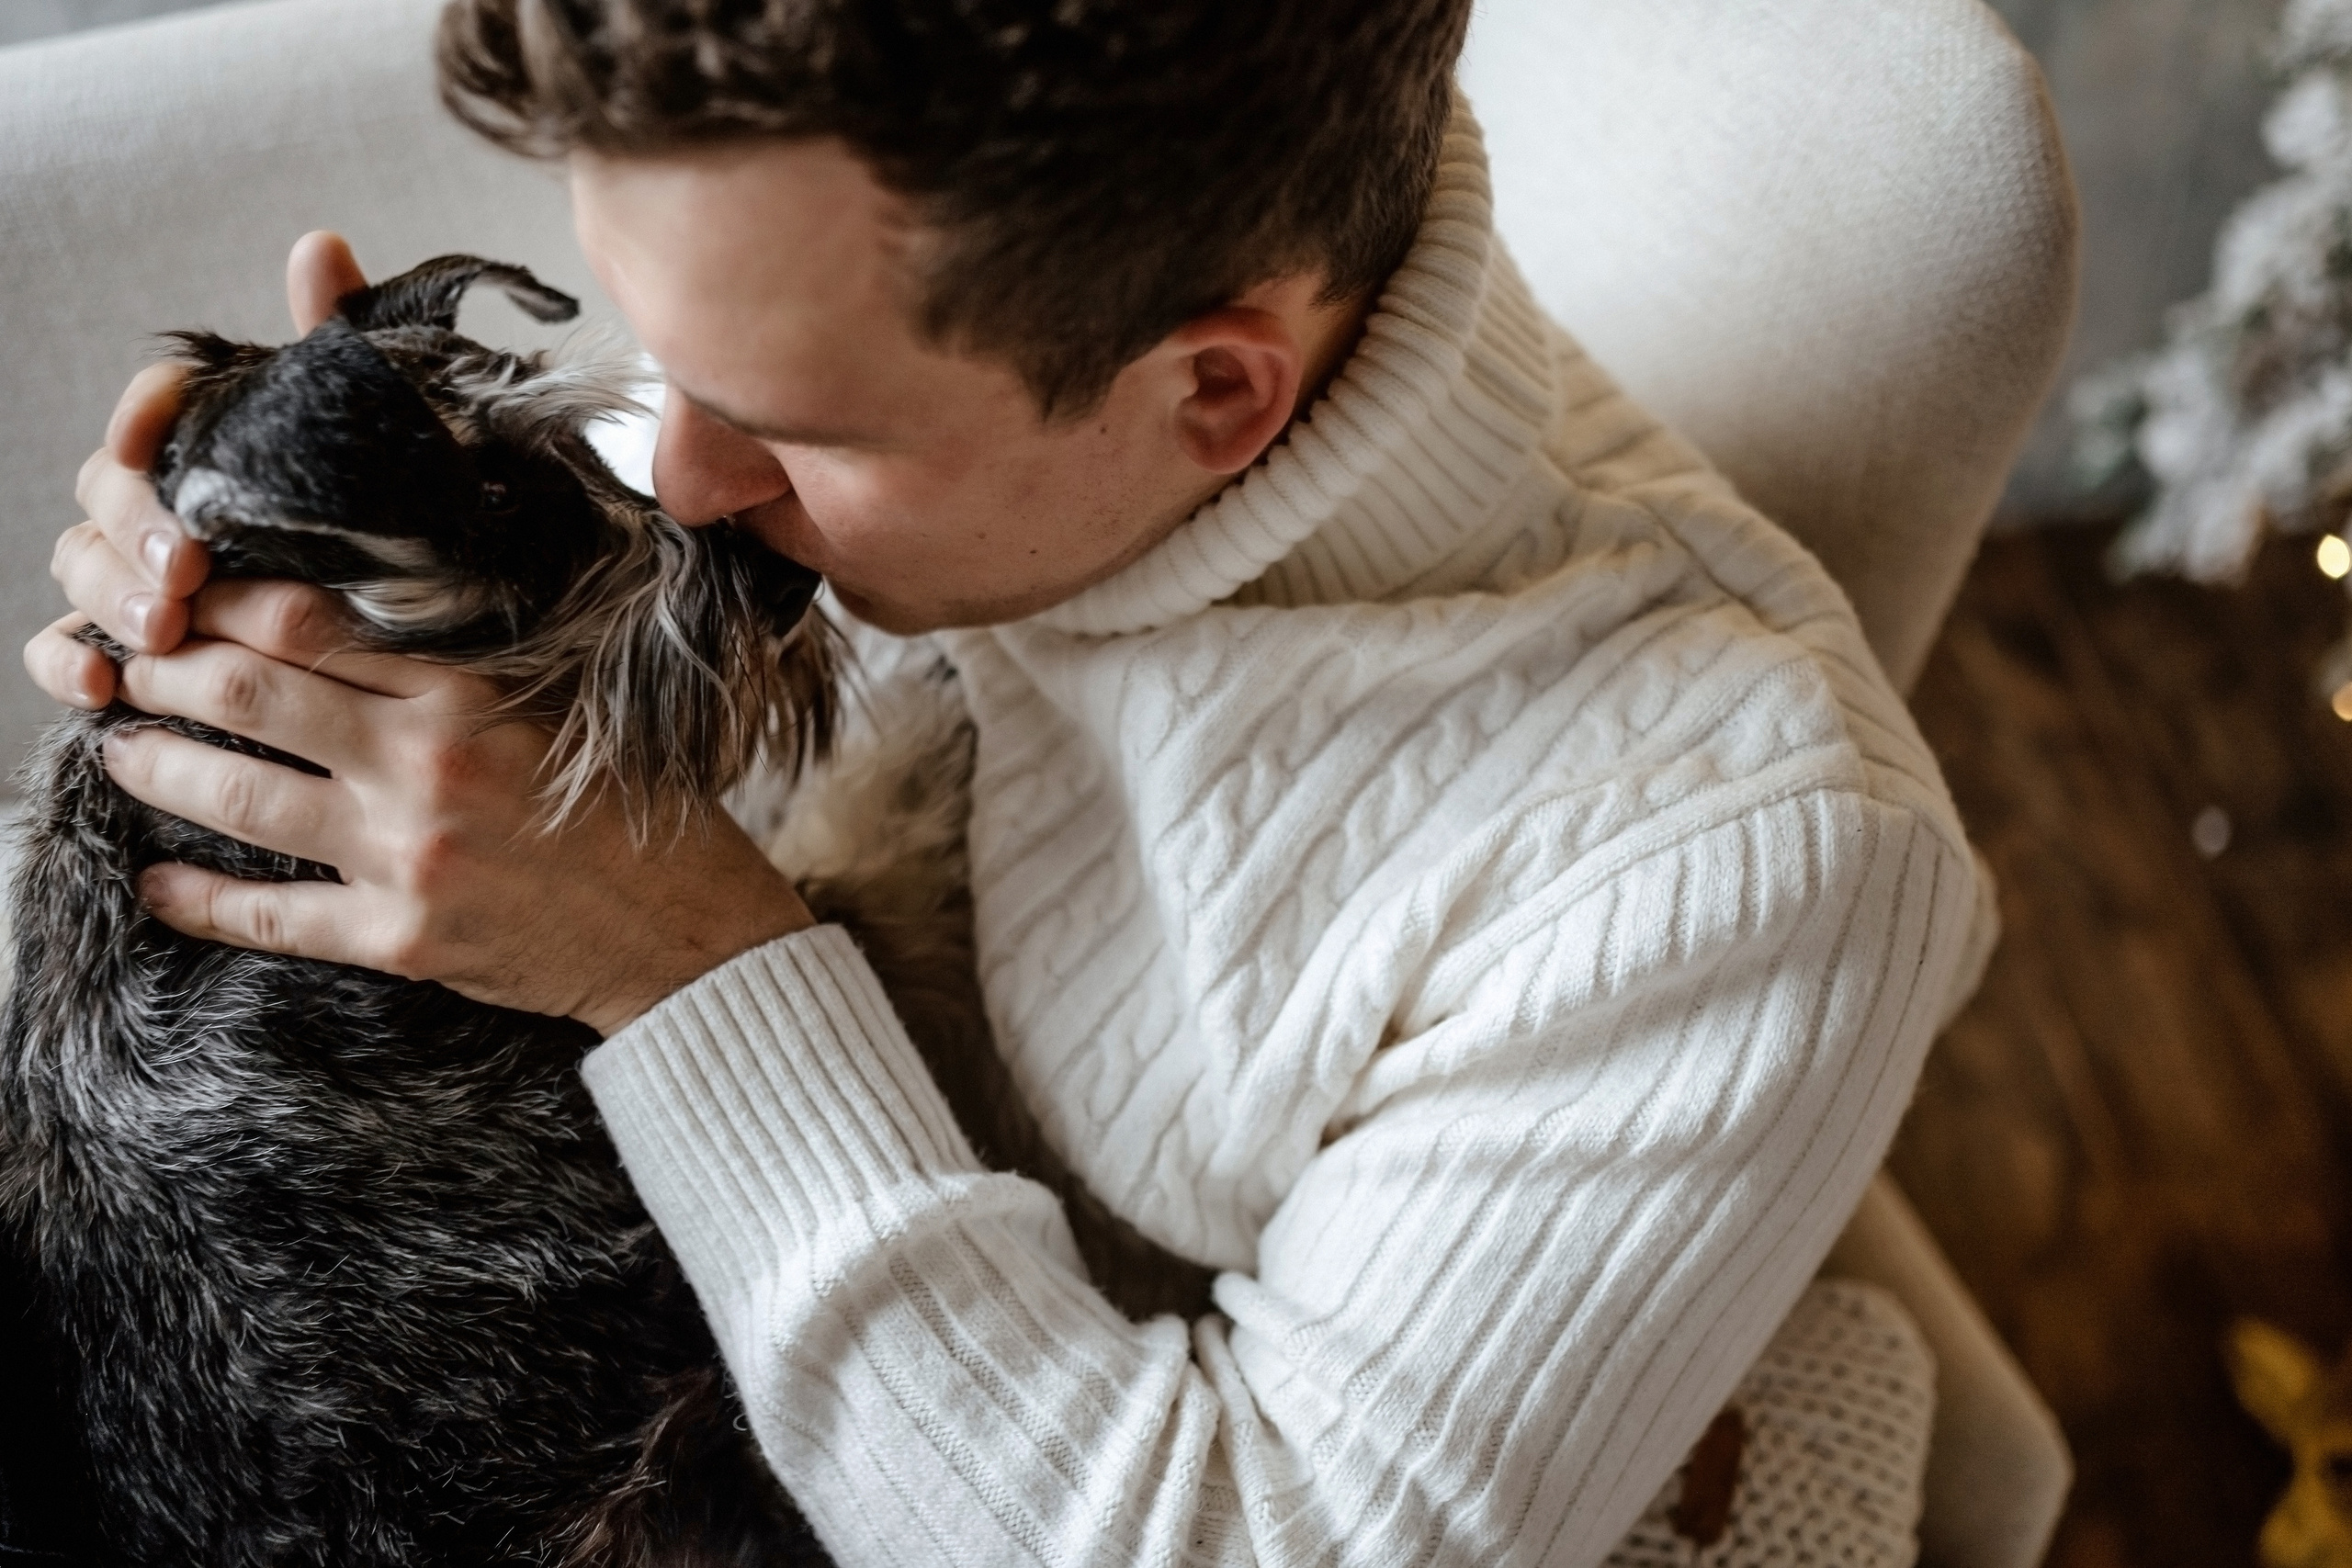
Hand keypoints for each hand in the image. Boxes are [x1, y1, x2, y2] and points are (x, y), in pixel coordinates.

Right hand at [27, 231, 368, 707]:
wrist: (410, 654)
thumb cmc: (382, 529)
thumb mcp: (375, 439)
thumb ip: (339, 343)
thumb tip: (317, 244)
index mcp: (216, 440)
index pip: (158, 402)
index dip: (145, 414)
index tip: (149, 441)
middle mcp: (163, 499)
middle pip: (107, 489)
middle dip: (137, 526)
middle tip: (189, 571)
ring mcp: (136, 570)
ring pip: (81, 562)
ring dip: (111, 592)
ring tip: (167, 628)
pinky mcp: (122, 643)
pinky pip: (64, 647)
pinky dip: (66, 660)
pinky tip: (99, 684)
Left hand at [102, 580, 811, 1032]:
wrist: (683, 935)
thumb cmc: (628, 811)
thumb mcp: (552, 710)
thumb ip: (453, 671)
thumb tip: (340, 627)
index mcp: (466, 694)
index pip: (305, 622)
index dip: (218, 602)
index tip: (180, 598)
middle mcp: (426, 765)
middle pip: (245, 692)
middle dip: (159, 672)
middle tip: (118, 666)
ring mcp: (406, 854)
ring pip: (235, 796)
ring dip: (154, 770)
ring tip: (122, 755)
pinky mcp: (398, 936)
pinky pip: (265, 913)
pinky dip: (194, 898)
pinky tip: (156, 883)